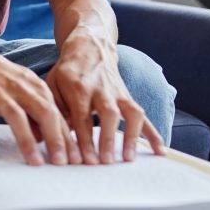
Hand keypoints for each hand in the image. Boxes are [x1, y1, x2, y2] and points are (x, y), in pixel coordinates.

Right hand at [0, 39, 81, 165]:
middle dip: (55, 138)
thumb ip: (34, 109)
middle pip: (42, 112)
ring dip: (27, 140)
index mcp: (32, 84)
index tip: (75, 158)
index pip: (55, 111)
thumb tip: (44, 138)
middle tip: (62, 163)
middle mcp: (17, 86)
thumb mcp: (19, 86)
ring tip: (35, 162)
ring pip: (16, 116)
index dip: (67, 135)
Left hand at [45, 36, 165, 164]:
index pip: (81, 116)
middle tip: (105, 162)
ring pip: (130, 112)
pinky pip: (143, 114)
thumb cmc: (67, 71)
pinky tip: (159, 151)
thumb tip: (50, 137)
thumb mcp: (52, 84)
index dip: (83, 138)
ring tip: (128, 159)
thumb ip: (53, 109)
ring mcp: (118, 92)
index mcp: (79, 87)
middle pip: (108, 113)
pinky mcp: (128, 96)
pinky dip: (153, 133)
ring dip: (132, 135)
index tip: (83, 160)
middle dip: (107, 138)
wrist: (90, 47)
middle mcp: (101, 89)